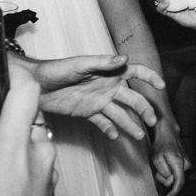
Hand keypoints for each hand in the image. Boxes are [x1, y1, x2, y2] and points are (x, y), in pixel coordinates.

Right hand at [0, 65, 55, 195]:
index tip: (8, 69)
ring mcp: (47, 179)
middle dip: (7, 125)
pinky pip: (35, 174)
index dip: (16, 78)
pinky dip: (20, 174)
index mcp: (10, 150)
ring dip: (14, 152)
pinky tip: (0, 195)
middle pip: (26, 124)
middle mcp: (36, 159)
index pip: (25, 93)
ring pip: (31, 150)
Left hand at [32, 54, 162, 139]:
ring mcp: (99, 101)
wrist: (33, 85)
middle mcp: (108, 87)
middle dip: (144, 109)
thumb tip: (124, 59)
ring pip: (121, 114)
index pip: (135, 72)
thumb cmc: (55, 69)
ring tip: (139, 136)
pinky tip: (116, 137)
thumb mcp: (79, 64)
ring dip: (131, 124)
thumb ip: (102, 63)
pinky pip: (103, 123)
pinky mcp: (88, 113)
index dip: (150, 77)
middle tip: (152, 121)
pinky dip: (110, 130)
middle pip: (133, 98)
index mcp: (109, 72)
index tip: (161, 86)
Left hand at [150, 119, 189, 195]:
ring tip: (162, 163)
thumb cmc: (161, 145)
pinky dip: (169, 170)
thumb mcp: (156, 158)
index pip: (179, 181)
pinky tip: (166, 162)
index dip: (174, 192)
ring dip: (165, 173)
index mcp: (178, 163)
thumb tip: (169, 179)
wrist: (168, 134)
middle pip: (173, 180)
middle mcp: (186, 164)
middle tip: (157, 168)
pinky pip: (175, 172)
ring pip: (174, 176)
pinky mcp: (186, 163)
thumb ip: (162, 171)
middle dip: (164, 177)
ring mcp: (187, 163)